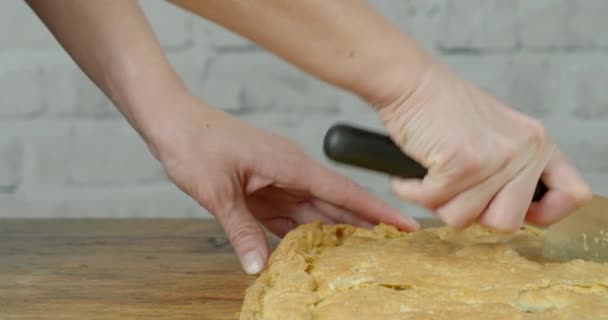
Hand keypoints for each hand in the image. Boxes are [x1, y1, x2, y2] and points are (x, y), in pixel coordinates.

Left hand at [147, 94, 418, 273]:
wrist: (172, 122)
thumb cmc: (195, 145)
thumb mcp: (217, 192)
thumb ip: (241, 231)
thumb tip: (259, 267)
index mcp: (290, 165)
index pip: (343, 191)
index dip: (376, 210)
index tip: (405, 223)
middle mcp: (290, 171)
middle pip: (336, 202)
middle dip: (364, 224)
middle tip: (392, 246)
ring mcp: (277, 179)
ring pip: (315, 210)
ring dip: (336, 231)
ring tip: (360, 254)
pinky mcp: (262, 187)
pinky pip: (289, 214)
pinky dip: (302, 231)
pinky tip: (312, 249)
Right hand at [375, 62, 591, 231]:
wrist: (409, 81)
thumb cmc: (440, 108)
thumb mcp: (495, 134)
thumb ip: (512, 169)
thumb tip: (511, 215)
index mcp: (537, 143)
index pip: (573, 195)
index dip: (543, 213)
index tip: (509, 207)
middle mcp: (525, 150)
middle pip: (506, 223)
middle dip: (471, 212)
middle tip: (452, 186)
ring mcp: (495, 159)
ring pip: (463, 220)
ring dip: (436, 202)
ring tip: (428, 174)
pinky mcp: (461, 164)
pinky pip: (432, 204)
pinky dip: (412, 192)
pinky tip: (410, 175)